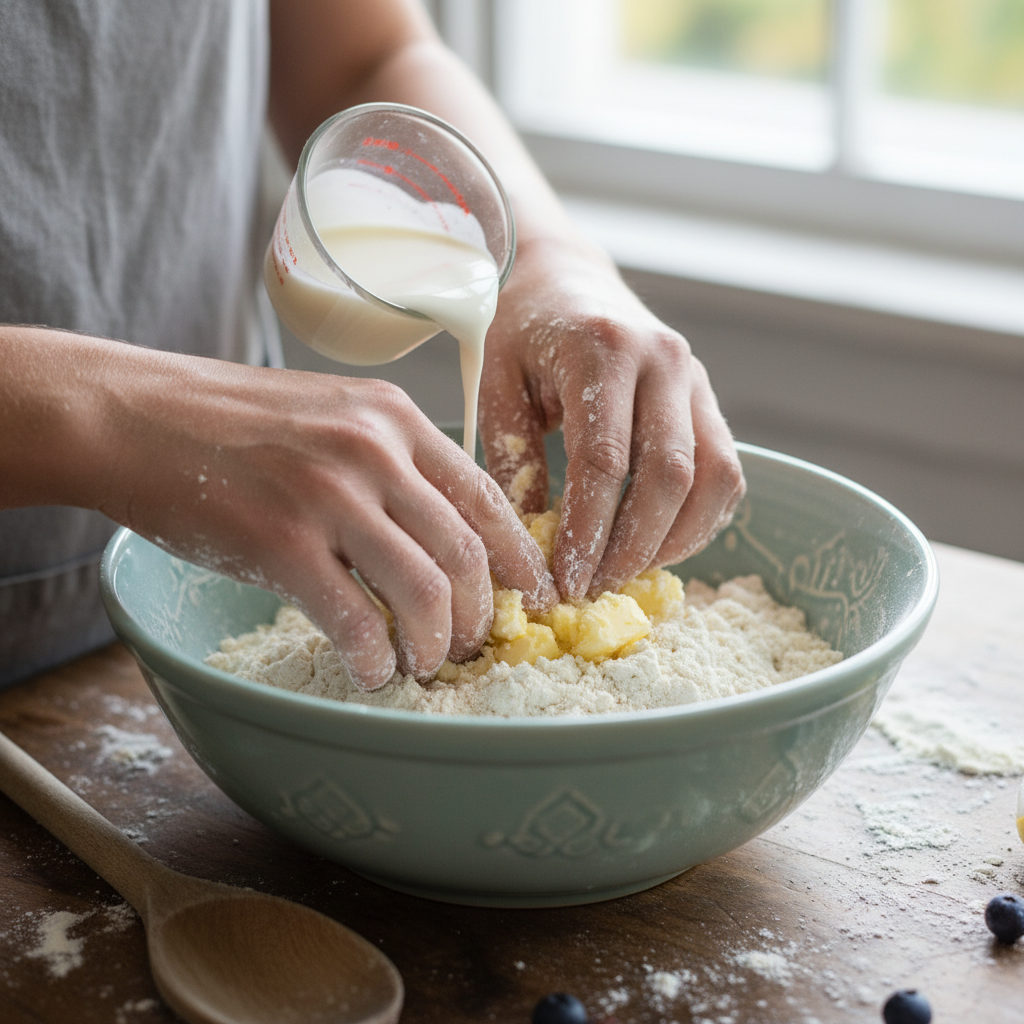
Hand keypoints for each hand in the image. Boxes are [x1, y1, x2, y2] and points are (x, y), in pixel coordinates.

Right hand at [81, 347, 556, 689]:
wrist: (133, 415)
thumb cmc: (232, 421)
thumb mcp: (332, 411)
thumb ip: (392, 457)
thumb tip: (442, 528)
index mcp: (395, 418)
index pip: (488, 496)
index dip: (518, 558)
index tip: (530, 596)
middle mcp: (374, 451)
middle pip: (466, 553)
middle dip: (480, 614)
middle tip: (470, 645)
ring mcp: (328, 496)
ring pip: (425, 592)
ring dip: (435, 644)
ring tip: (423, 663)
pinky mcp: (280, 543)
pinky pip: (356, 621)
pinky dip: (375, 659)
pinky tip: (370, 671)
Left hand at [479, 236, 744, 598]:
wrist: (562, 277)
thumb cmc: (518, 332)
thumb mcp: (496, 386)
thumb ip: (514, 461)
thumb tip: (531, 547)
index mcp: (602, 349)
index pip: (604, 460)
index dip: (588, 531)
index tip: (565, 580)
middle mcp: (664, 360)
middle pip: (669, 475)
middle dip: (632, 546)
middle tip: (594, 588)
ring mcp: (695, 378)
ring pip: (713, 478)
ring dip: (675, 540)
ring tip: (625, 573)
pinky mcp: (708, 399)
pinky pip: (725, 471)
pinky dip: (700, 519)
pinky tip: (658, 544)